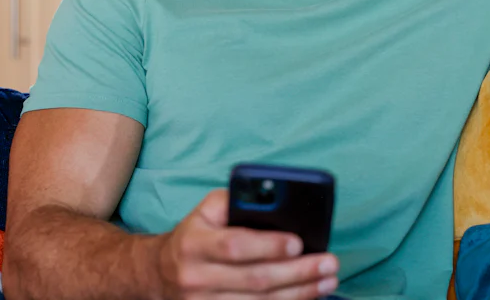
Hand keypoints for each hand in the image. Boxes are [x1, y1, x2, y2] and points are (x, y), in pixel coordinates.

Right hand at [156, 189, 338, 298]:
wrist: (161, 274)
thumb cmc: (196, 235)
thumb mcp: (206, 210)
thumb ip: (235, 200)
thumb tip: (275, 199)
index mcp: (194, 243)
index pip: (235, 246)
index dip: (268, 246)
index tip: (298, 242)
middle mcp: (196, 277)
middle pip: (255, 279)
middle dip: (298, 272)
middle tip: (328, 263)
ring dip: (300, 293)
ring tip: (328, 280)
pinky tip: (308, 296)